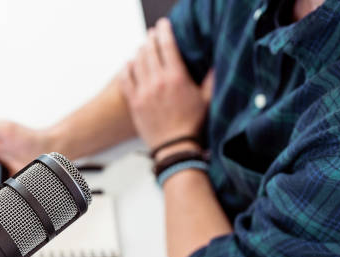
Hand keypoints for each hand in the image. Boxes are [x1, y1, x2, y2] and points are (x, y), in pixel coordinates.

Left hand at [119, 18, 212, 150]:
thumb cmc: (192, 126)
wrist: (174, 147)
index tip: (163, 25)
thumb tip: (215, 65)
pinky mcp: (134, 102)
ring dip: (140, 51)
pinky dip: (126, 69)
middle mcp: (158, 82)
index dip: (164, 32)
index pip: (167, 45)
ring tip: (143, 48)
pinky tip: (129, 65)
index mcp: (176, 78)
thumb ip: (210, 80)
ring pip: (137, 62)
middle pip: (149, 50)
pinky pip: (125, 79)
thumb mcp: (207, 100)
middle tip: (152, 34)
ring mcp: (143, 92)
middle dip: (151, 38)